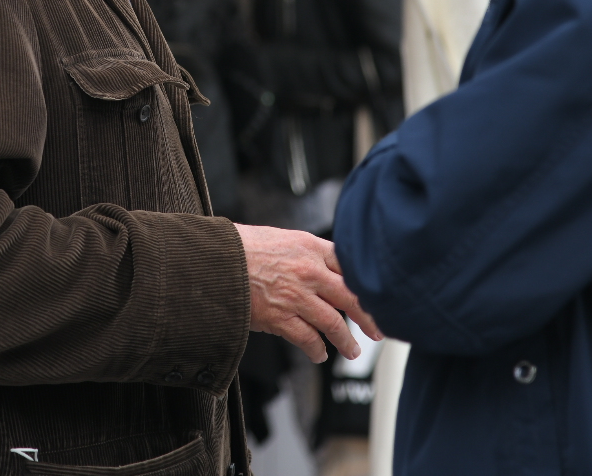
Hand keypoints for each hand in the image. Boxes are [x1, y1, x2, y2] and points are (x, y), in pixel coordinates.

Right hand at [234, 223, 382, 363]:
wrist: (213, 260)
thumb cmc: (240, 246)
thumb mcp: (280, 237)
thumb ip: (305, 252)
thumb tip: (321, 265)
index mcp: (310, 246)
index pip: (350, 265)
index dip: (366, 284)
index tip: (375, 297)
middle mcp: (309, 271)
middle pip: (352, 297)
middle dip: (368, 318)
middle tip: (378, 331)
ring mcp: (297, 296)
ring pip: (334, 323)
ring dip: (346, 341)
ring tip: (352, 351)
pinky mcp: (281, 318)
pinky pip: (308, 339)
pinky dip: (317, 350)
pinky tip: (319, 355)